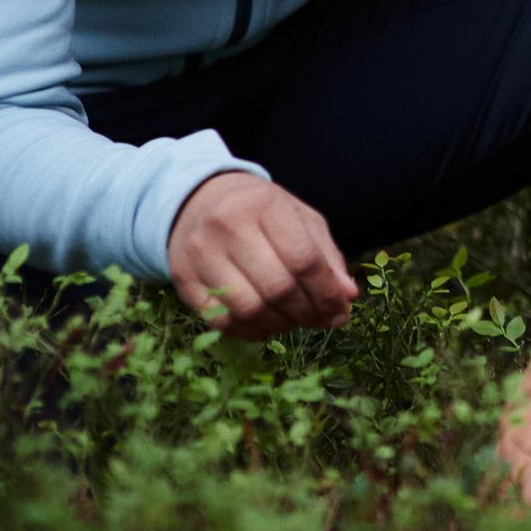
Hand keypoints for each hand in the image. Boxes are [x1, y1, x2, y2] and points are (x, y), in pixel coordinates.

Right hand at [167, 171, 358, 340]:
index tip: (340, 313)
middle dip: (307, 313)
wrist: (198, 199)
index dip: (327, 293)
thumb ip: (326, 256)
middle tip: (320, 320)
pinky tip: (264, 325)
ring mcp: (200, 254)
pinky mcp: (183, 279)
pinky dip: (249, 332)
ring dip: (279, 326)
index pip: (304, 259)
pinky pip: (220, 321)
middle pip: (277, 288)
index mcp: (264, 205)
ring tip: (293, 321)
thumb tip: (347, 297)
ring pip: (248, 309)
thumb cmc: (259, 211)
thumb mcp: (299, 219)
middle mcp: (228, 226)